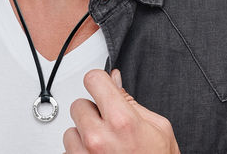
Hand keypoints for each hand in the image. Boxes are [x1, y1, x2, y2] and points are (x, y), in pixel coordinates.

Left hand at [63, 69, 179, 152]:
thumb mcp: (158, 129)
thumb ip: (131, 101)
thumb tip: (114, 79)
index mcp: (122, 121)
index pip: (93, 79)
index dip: (99, 82)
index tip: (102, 88)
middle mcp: (99, 138)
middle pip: (78, 104)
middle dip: (92, 112)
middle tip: (109, 126)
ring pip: (70, 131)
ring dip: (84, 136)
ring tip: (106, 148)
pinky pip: (67, 153)